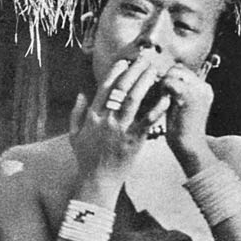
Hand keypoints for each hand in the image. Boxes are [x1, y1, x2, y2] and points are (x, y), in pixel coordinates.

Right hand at [69, 53, 170, 184]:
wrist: (97, 181)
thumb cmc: (86, 158)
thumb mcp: (74, 135)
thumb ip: (76, 113)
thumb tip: (82, 94)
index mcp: (92, 116)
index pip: (104, 88)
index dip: (115, 72)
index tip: (125, 62)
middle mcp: (106, 120)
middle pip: (121, 89)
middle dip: (134, 71)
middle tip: (145, 59)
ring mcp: (120, 129)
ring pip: (134, 100)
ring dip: (146, 82)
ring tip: (155, 71)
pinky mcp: (134, 140)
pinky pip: (148, 120)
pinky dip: (158, 107)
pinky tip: (166, 97)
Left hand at [161, 64, 212, 158]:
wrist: (189, 146)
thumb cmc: (180, 130)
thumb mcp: (179, 107)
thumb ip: (174, 92)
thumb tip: (159, 78)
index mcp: (203, 89)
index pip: (182, 71)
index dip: (167, 77)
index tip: (157, 88)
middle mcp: (203, 86)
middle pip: (178, 69)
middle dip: (163, 77)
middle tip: (155, 91)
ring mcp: (198, 89)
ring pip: (173, 72)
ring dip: (161, 83)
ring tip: (157, 97)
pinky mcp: (188, 95)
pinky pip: (168, 82)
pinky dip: (160, 89)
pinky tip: (158, 100)